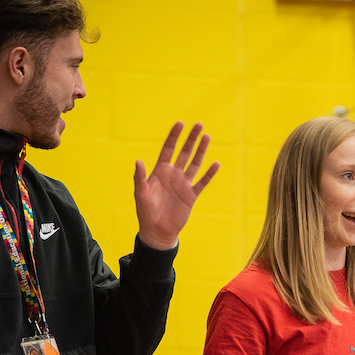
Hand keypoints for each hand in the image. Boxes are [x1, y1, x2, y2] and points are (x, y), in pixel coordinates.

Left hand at [135, 121, 219, 249]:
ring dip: (201, 151)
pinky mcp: (191, 195)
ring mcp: (183, 184)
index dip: (174, 136)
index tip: (180, 123)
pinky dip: (209, 174)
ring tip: (207, 137)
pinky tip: (216, 164)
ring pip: (194, 163)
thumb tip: (138, 161)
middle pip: (184, 152)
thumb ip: (140, 177)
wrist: (157, 231)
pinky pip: (202, 182)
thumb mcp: (140, 193)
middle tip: (199, 125)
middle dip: (191, 139)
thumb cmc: (146, 212)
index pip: (168, 149)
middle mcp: (173, 175)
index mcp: (160, 171)